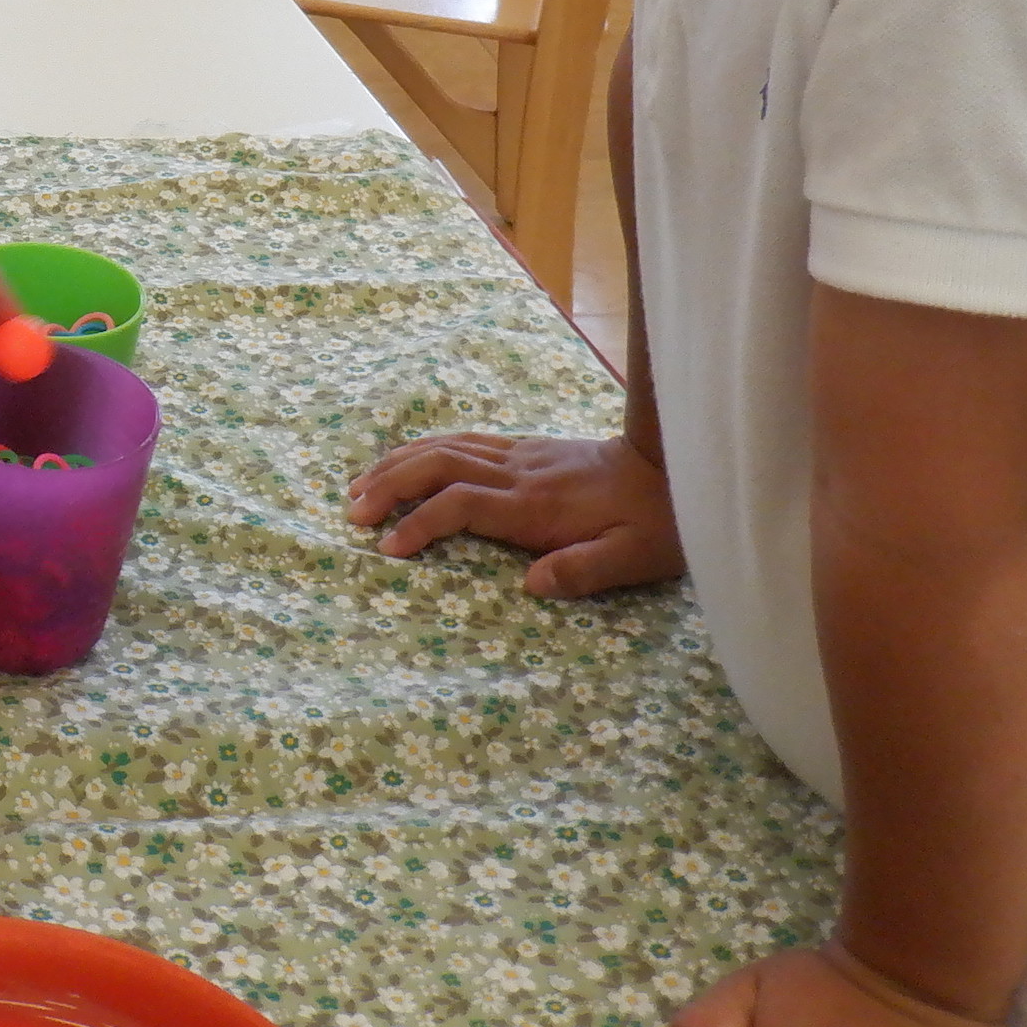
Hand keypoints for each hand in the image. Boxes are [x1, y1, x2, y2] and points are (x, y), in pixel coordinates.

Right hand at [344, 431, 684, 597]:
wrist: (675, 468)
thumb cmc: (655, 523)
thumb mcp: (633, 558)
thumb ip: (584, 571)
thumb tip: (531, 586)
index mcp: (537, 505)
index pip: (462, 505)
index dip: (420, 523)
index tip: (389, 548)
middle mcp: (519, 473)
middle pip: (438, 465)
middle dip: (389, 484)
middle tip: (351, 513)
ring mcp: (520, 455)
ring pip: (444, 446)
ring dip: (396, 463)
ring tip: (358, 487)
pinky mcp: (524, 448)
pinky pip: (462, 440)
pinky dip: (422, 449)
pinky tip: (403, 462)